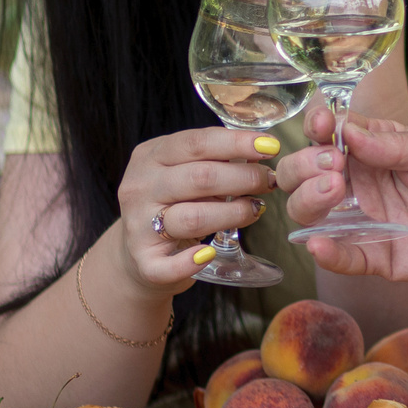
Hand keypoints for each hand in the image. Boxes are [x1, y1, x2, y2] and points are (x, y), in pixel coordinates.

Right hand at [116, 127, 280, 289]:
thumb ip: (213, 160)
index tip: (270, 147)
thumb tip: (260, 152)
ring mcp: (138, 226)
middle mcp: (139, 188)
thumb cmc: (173, 204)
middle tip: (269, 181)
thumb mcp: (183, 171)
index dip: (236, 143)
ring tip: (255, 210)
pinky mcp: (144, 262)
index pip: (196, 142)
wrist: (137, 252)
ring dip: (233, 213)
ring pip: (192, 218)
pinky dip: (190, 262)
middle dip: (244, 177)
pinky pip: (168, 265)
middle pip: (199, 177)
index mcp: (150, 156)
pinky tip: (208, 254)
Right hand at [273, 102, 407, 295]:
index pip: (328, 134)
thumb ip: (393, 144)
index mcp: (372, 148)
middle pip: (305, 173)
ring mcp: (364, 219)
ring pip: (310, 214)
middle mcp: (360, 183)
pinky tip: (318, 242)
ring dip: (308, 200)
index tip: (322, 126)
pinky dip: (326, 251)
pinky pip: (343, 257)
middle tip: (332, 165)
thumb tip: (347, 132)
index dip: (317, 128)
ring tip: (332, 190)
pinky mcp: (376, 255)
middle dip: (304, 165)